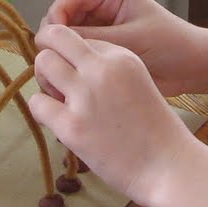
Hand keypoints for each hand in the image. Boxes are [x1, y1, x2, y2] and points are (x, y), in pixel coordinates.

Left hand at [26, 24, 202, 206]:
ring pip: (42, 64)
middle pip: (54, 39)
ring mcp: (85, 96)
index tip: (80, 77)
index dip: (72, 57)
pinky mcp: (72, 126)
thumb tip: (69, 69)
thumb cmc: (155, 131)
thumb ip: (107, 71)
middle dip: (49, 57)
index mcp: (121, 56)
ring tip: (58, 102)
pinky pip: (37, 103)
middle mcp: (102, 69)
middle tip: (57, 83)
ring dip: (44, 81)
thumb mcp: (138, 82)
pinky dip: (43, 112)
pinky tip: (59, 123)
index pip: (79, 39)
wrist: (169, 167)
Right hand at [41, 0, 207, 95]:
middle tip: (53, 59)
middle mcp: (102, 11)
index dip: (57, 14)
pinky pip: (79, 56)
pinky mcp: (103, 52)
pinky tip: (71, 81)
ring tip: (61, 73)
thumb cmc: (171, 45)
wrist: (194, 68)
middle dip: (56, 37)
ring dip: (63, 54)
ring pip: (68, 39)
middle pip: (64, 17)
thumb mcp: (130, 40)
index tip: (52, 37)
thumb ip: (92, 38)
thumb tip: (53, 39)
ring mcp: (102, 32)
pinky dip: (73, 66)